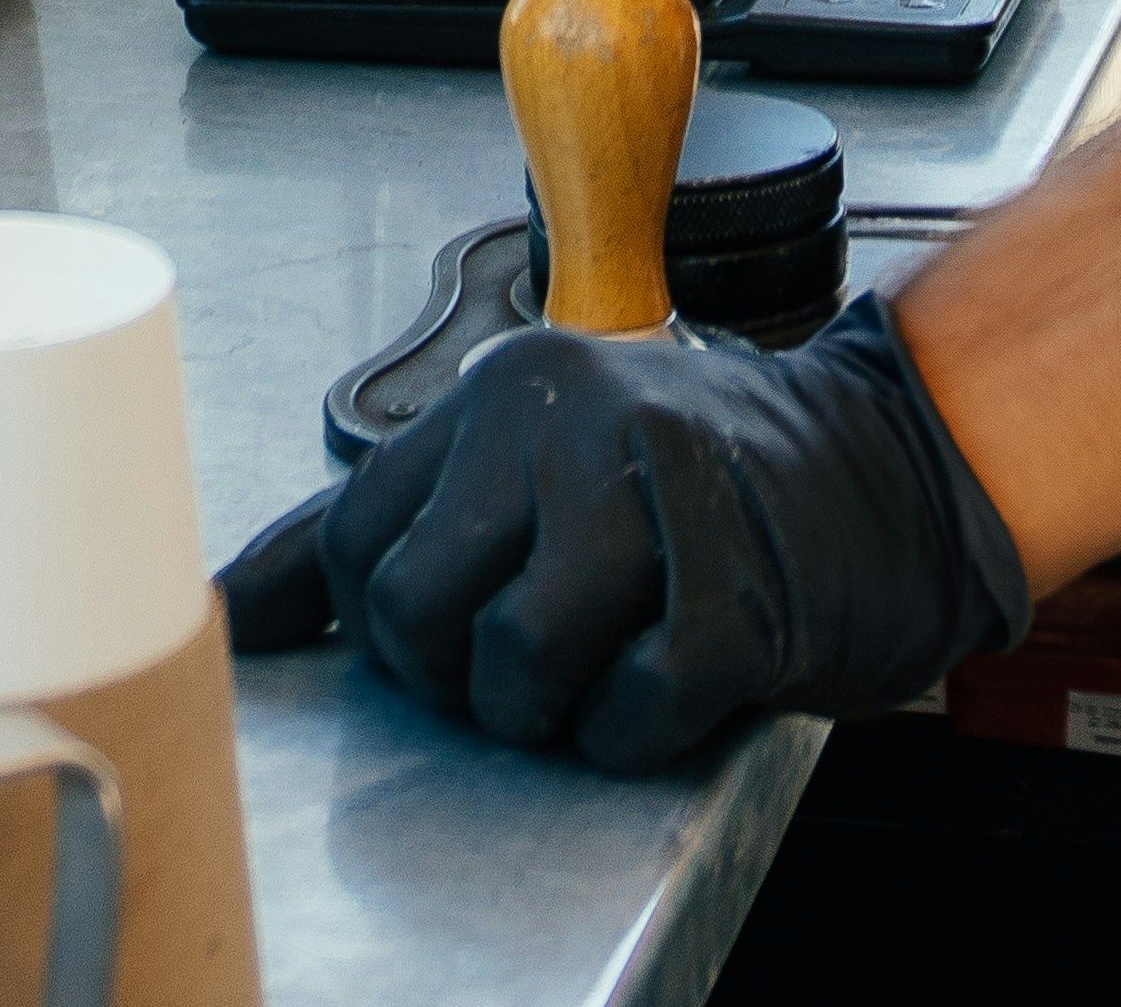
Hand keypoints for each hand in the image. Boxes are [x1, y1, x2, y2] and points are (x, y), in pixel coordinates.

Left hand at [215, 301, 1031, 772]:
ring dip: (548, 709)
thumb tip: (233, 603)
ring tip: (606, 665)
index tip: (445, 639)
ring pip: (510, 664)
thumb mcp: (537, 466)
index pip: (353, 541)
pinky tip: (671, 683)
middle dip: (459, 679)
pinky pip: (624, 709)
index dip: (385, 628)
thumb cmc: (695, 484)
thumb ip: (390, 522)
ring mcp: (656, 496)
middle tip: (535, 658)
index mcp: (502, 389)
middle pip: (416, 612)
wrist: (888, 468)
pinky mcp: (734, 590)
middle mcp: (565, 419)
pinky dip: (632, 731)